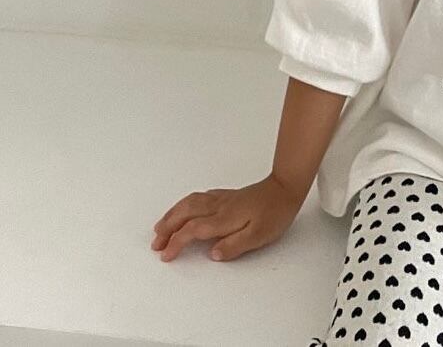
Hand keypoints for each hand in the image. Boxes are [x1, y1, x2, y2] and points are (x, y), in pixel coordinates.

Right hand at [150, 173, 303, 261]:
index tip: (165, 255)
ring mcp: (222, 199)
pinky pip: (199, 197)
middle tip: (155, 243)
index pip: (192, 230)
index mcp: (224, 219)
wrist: (286, 188)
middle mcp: (219, 207)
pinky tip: (184, 208)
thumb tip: (212, 254)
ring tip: (161, 226)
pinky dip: (185, 204)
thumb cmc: (275, 213)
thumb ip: (234, 246)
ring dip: (172, 214)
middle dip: (166, 227)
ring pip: (189, 203)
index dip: (176, 242)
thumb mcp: (259, 236)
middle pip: (184, 213)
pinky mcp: (228, 196)